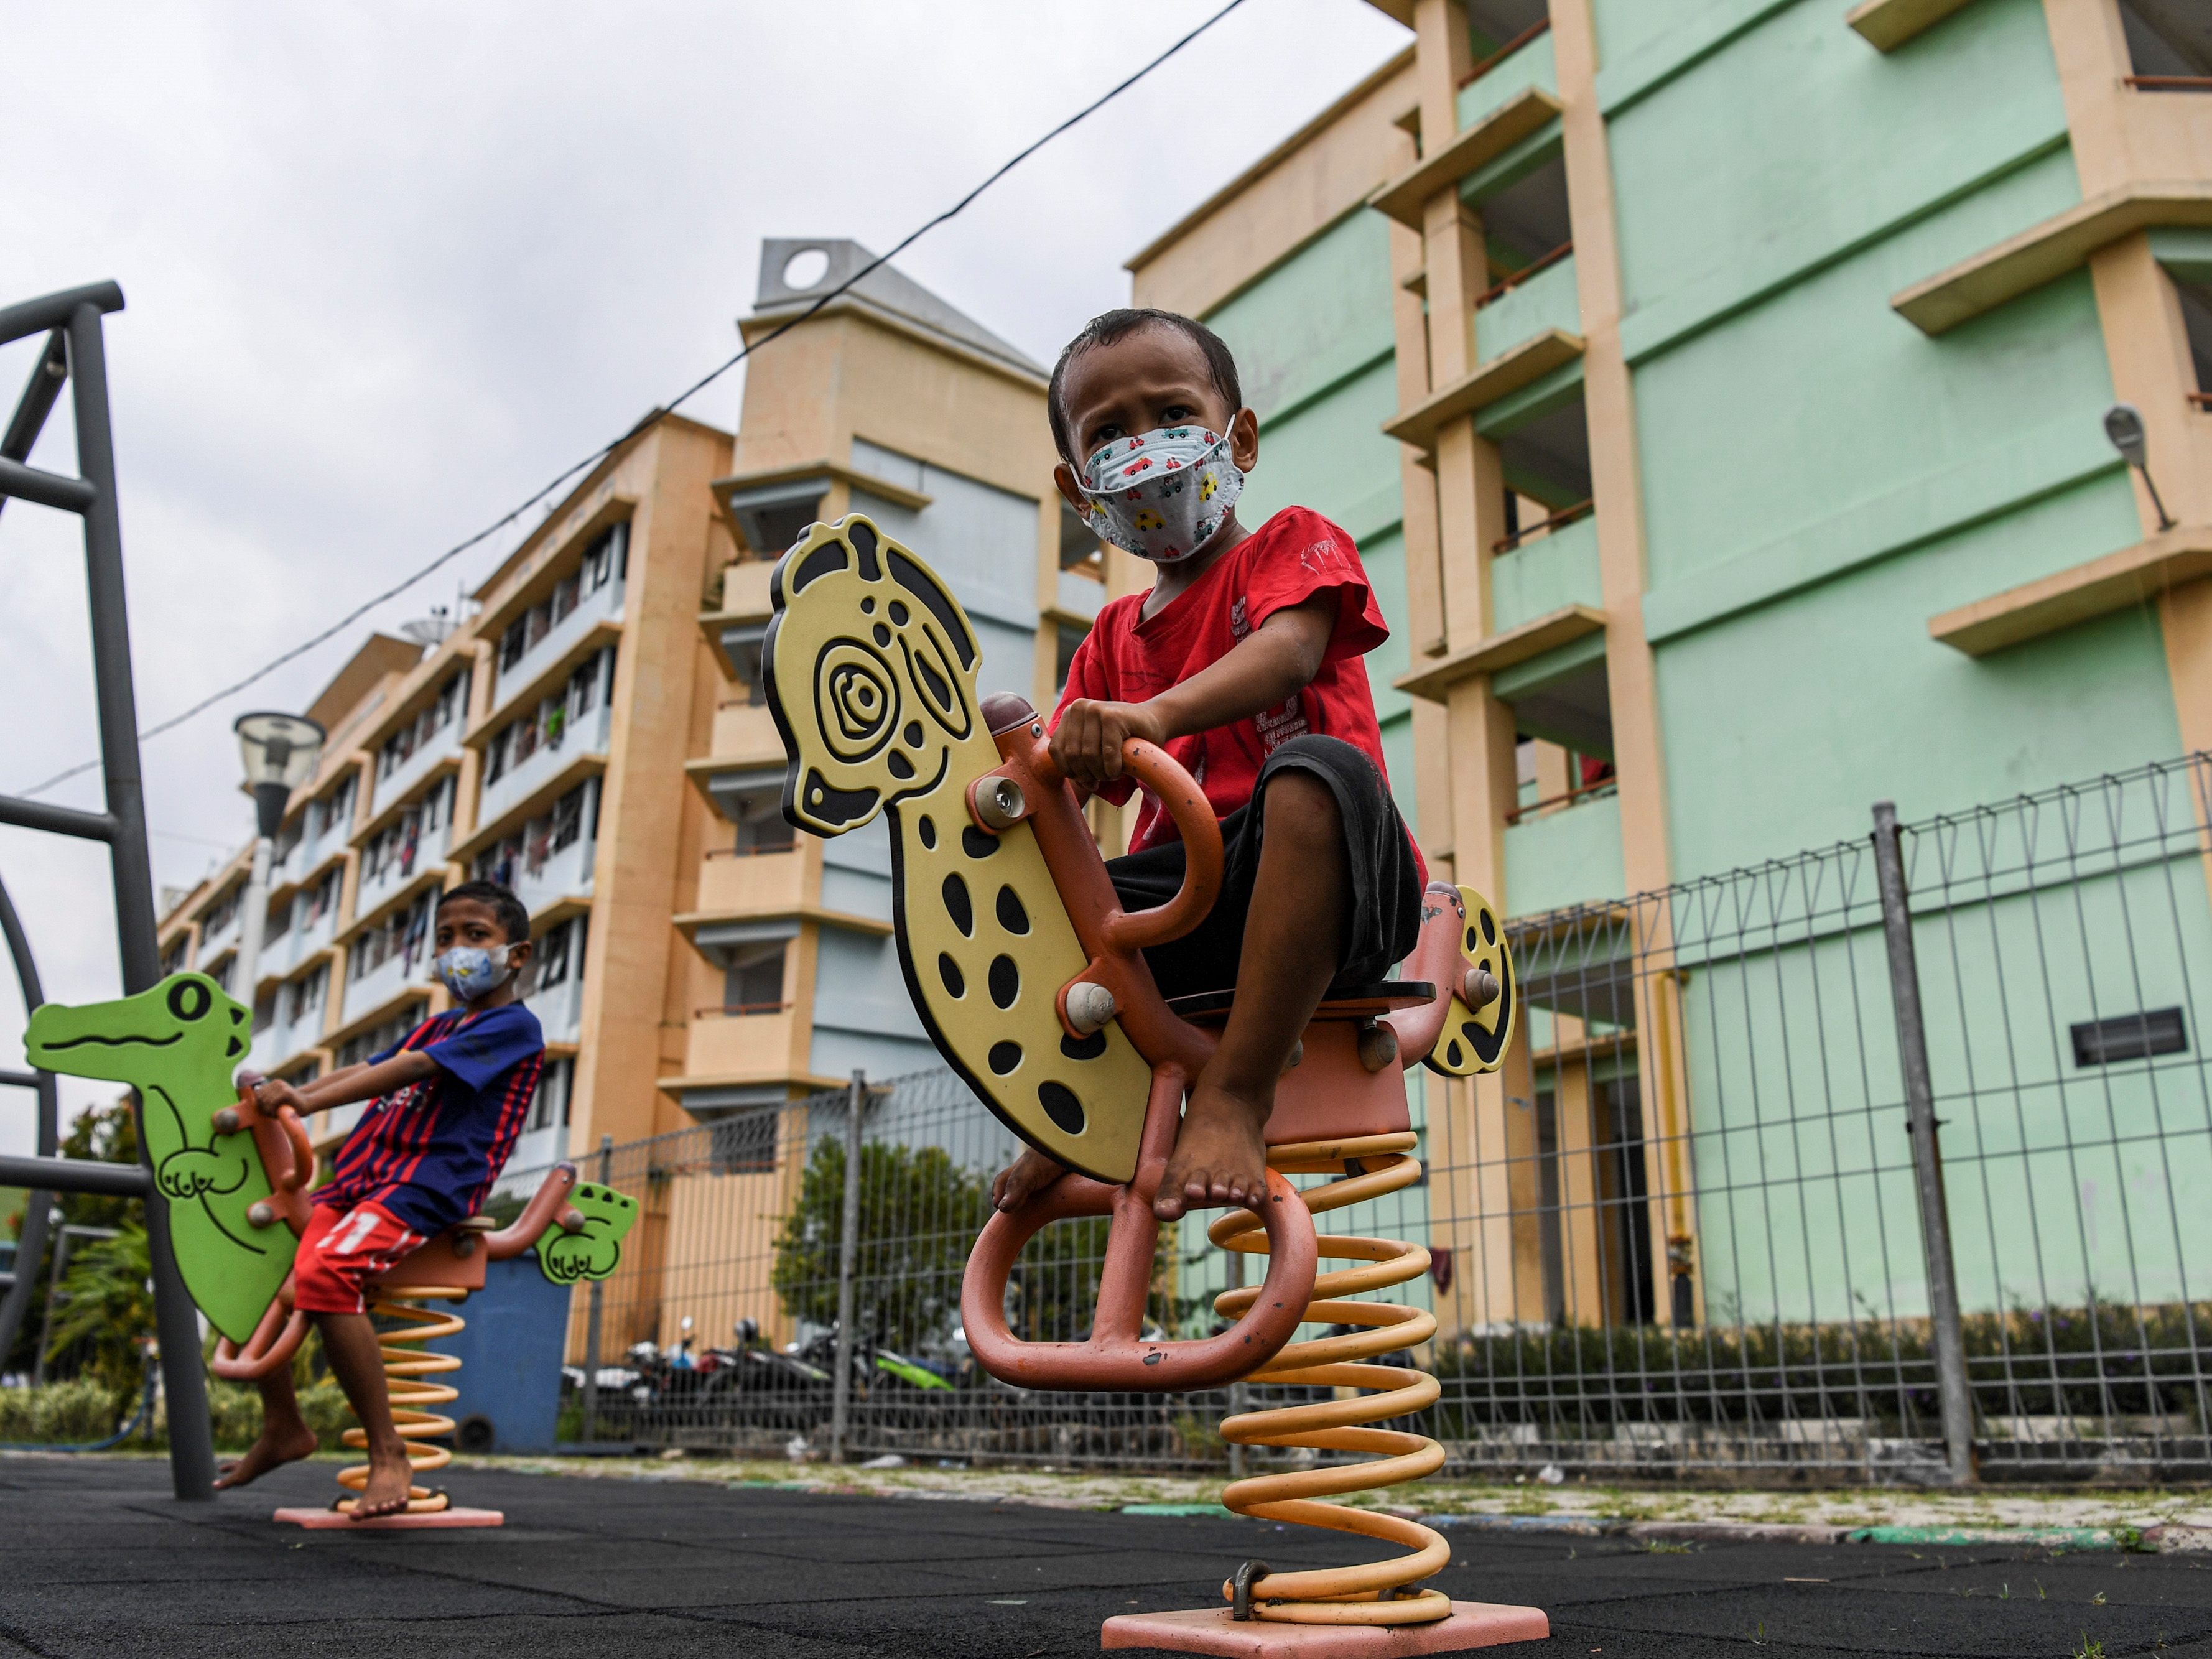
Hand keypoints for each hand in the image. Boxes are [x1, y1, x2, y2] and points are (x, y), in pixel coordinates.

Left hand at [253, 1078, 309, 1116]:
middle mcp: (277, 1083)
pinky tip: (276, 1114)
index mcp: (274, 1083)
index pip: (258, 1093)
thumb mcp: (277, 1100)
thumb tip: (254, 1098)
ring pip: (265, 1101)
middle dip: (263, 1108)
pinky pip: (271, 1103)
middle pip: (260, 1098)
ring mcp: (281, 1086)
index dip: (260, 1104)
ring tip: (274, 1114)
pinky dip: (272, 1111)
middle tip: (271, 1114)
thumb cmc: (291, 1105)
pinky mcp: (286, 1092)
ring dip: (267, 1111)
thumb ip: (267, 1098)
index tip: (267, 1110)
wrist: (307, 1104)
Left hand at [1049, 699, 1164, 790]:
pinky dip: (1113, 769)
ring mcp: (1095, 709)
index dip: (1070, 772)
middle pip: (1072, 755)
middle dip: (1088, 774)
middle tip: (1102, 778)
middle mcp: (1078, 708)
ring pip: (1088, 756)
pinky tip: (1120, 769)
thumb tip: (1074, 783)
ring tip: (1112, 773)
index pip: (1057, 751)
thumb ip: (1078, 759)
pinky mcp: (1112, 716)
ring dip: (1102, 773)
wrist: (1154, 722)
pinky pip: (1107, 755)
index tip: (1087, 779)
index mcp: (1069, 714)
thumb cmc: (1123, 738)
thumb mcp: (1094, 746)